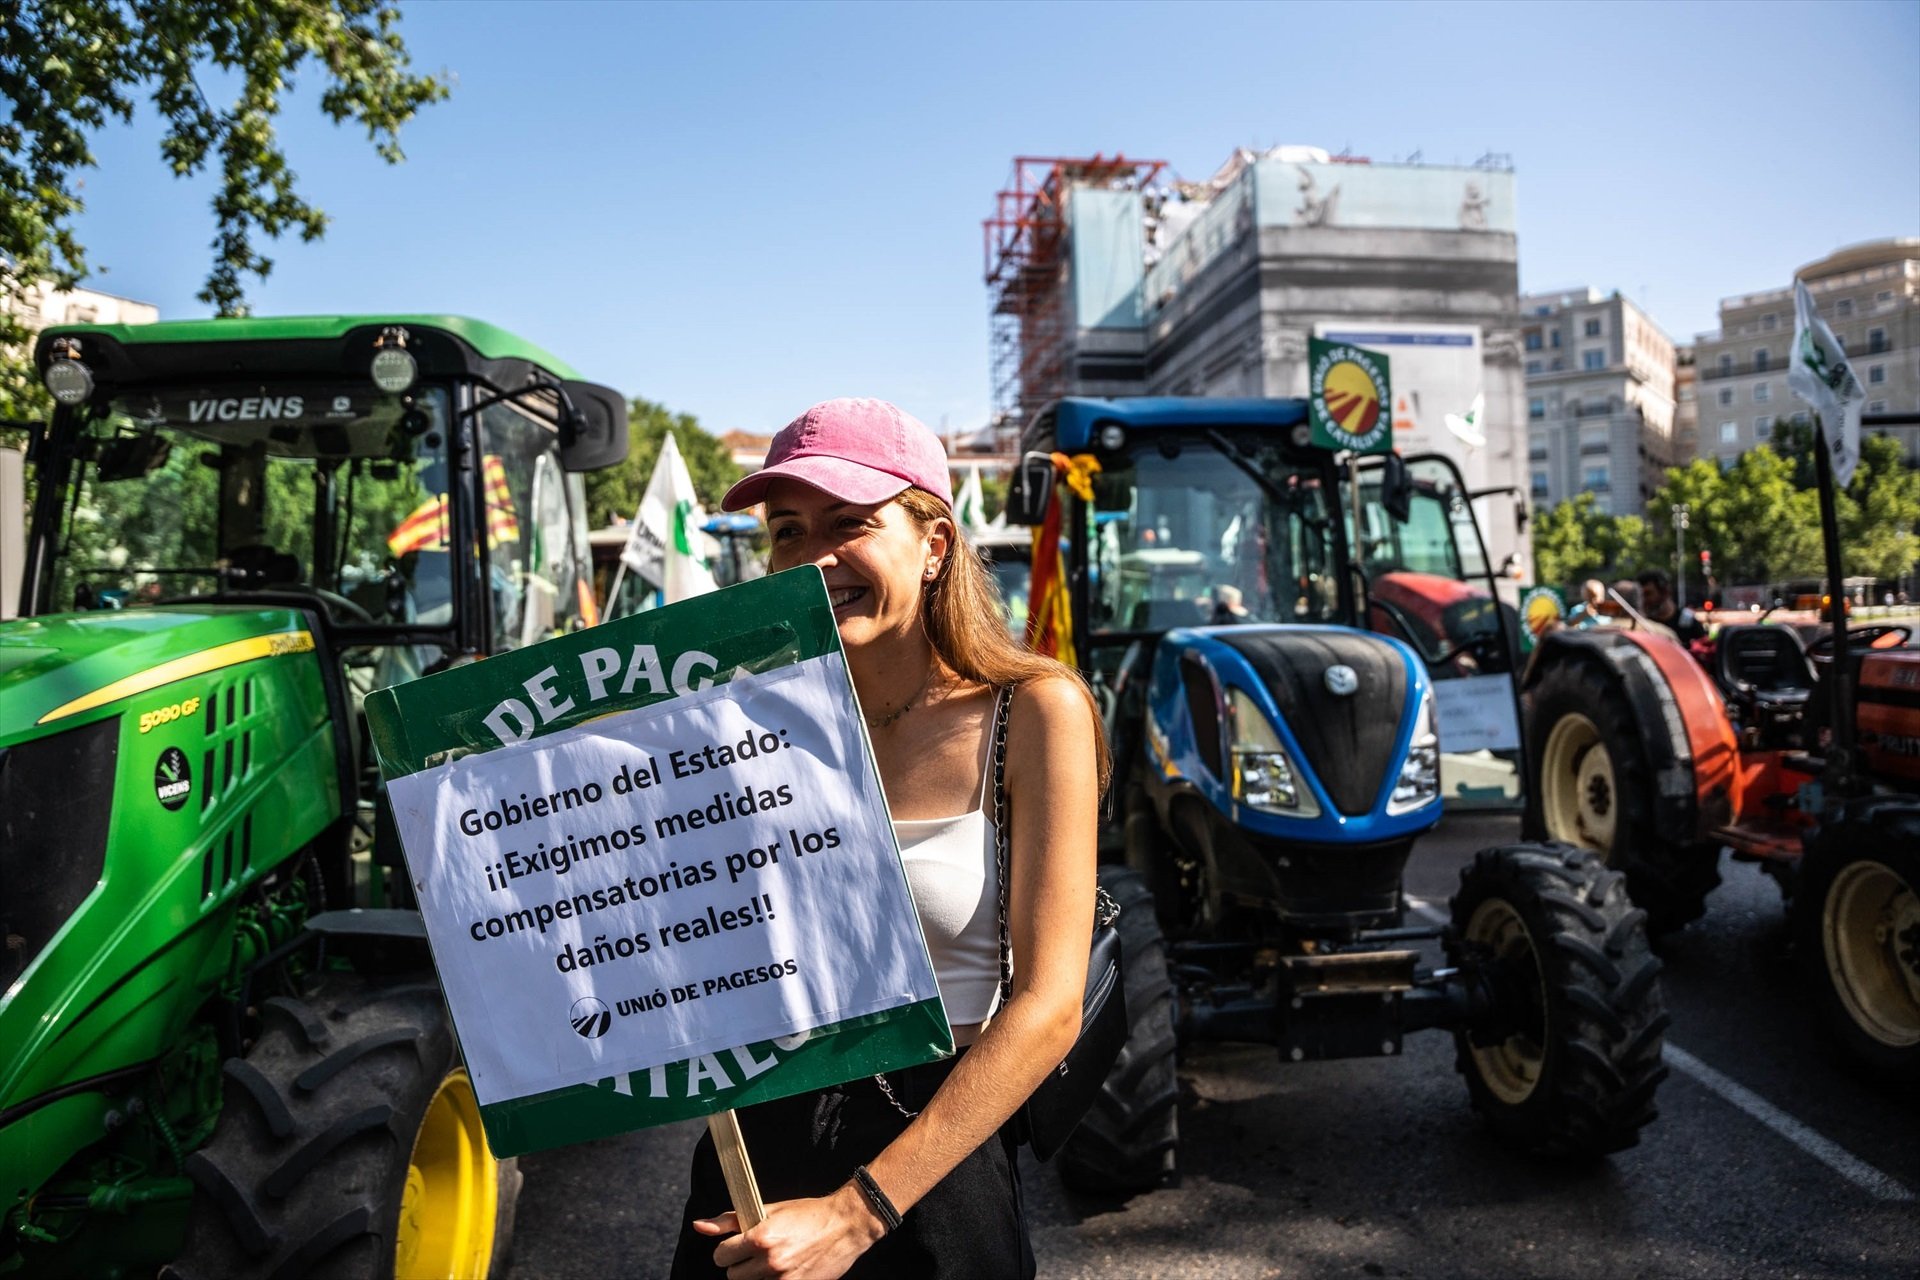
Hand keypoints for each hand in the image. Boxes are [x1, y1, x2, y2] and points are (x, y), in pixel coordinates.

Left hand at [692, 1184, 886, 1278]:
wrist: (846, 1225)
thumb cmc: (807, 1214)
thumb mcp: (769, 1210)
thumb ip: (730, 1220)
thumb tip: (699, 1226)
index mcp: (760, 1237)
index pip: (721, 1256)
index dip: (728, 1251)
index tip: (738, 1247)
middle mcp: (769, 1261)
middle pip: (732, 1276)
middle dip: (740, 1265)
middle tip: (757, 1255)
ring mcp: (783, 1279)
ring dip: (756, 1277)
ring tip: (773, 1263)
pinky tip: (783, 1272)